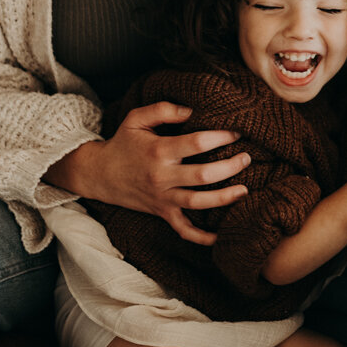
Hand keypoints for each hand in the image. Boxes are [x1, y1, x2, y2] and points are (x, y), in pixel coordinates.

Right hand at [46, 101, 251, 244]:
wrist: (100, 174)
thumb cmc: (123, 143)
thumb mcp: (136, 118)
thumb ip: (164, 109)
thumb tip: (193, 110)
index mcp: (159, 151)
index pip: (197, 143)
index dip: (220, 137)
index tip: (236, 133)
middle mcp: (162, 177)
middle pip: (203, 176)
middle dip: (230, 167)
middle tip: (247, 158)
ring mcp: (163, 198)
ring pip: (198, 203)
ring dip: (224, 199)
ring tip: (245, 190)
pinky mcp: (162, 213)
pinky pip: (183, 229)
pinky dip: (201, 237)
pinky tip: (220, 236)